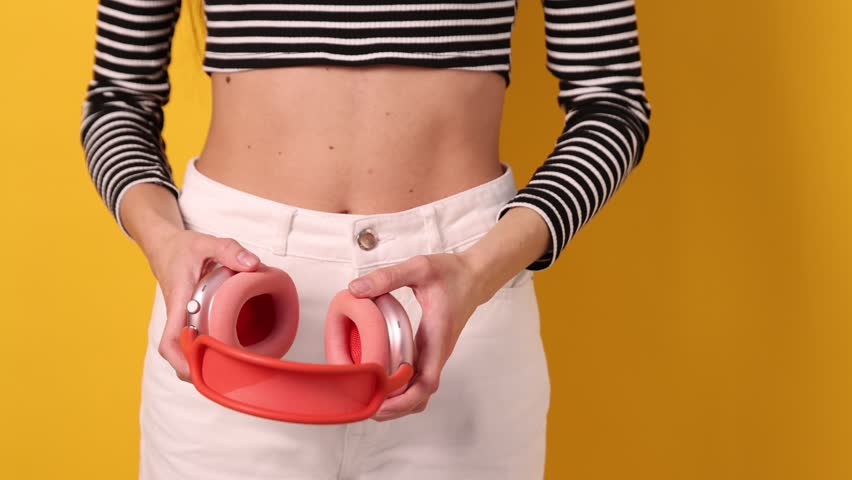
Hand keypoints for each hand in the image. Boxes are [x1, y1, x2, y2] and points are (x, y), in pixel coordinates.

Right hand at [144, 229, 261, 380]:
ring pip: (186, 348)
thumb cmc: (183, 247)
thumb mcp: (207, 242)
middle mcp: (178, 314)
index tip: (198, 371)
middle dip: (196, 370)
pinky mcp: (188, 317)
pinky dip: (206, 349)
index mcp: (180, 301)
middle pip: (178, 353)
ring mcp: (182, 318)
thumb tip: (252, 265)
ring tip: (231, 371)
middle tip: (225, 378)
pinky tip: (227, 352)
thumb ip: (229, 250)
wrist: (164, 245)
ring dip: (202, 361)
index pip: (170, 339)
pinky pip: (193, 338)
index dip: (180, 360)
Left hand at [347, 252, 488, 420]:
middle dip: (395, 408)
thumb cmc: (451, 273)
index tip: (380, 402)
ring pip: (420, 393)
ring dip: (398, 403)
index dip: (404, 399)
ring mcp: (435, 355)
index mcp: (437, 337)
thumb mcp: (419, 268)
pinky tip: (380, 381)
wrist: (474, 277)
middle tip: (365, 406)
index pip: (426, 382)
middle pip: (421, 397)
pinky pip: (418, 380)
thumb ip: (387, 277)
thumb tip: (355, 289)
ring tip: (369, 399)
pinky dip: (402, 390)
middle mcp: (438, 352)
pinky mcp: (431, 352)